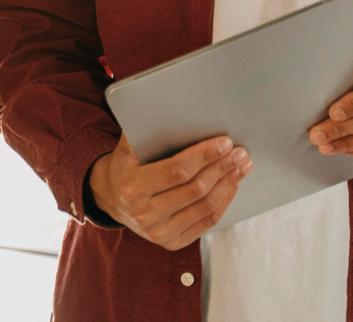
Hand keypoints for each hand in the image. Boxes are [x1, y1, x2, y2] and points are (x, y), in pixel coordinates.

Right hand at [88, 134, 251, 250]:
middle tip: (240, 153)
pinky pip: (206, 222)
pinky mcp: (171, 242)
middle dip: (222, 168)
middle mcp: (144, 213)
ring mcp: (158, 232)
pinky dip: (224, 202)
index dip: (205, 156)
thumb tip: (176, 110)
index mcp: (132, 187)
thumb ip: (147, 131)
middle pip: (196, 189)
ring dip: (228, 184)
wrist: (110, 199)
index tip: (225, 143)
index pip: (177, 171)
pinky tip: (232, 185)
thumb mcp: (127, 147)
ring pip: (205, 207)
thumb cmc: (125, 166)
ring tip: (241, 167)